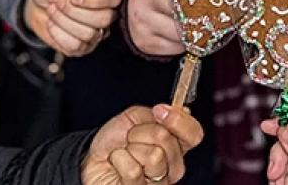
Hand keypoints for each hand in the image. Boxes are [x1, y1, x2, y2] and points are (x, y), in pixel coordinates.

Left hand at [24, 0, 120, 55]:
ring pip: (88, 34)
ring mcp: (97, 32)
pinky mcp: (83, 47)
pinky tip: (53, 23)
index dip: (93, 0)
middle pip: (103, 19)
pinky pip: (75, 46)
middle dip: (75, 12)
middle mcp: (107, 12)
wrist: (39, 3)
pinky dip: (58, 34)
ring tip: (54, 10)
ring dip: (64, 22)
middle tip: (60, 2)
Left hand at [81, 104, 203, 184]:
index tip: (159, 110)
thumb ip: (158, 114)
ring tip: (125, 152)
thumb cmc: (115, 140)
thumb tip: (181, 110)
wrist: (94, 159)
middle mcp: (172, 165)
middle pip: (167, 139)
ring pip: (154, 155)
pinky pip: (134, 171)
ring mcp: (159, 182)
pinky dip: (120, 160)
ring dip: (131, 147)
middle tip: (132, 137)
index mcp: (175, 144)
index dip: (179, 120)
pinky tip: (118, 164)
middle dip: (142, 131)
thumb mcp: (136, 117)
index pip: (194, 133)